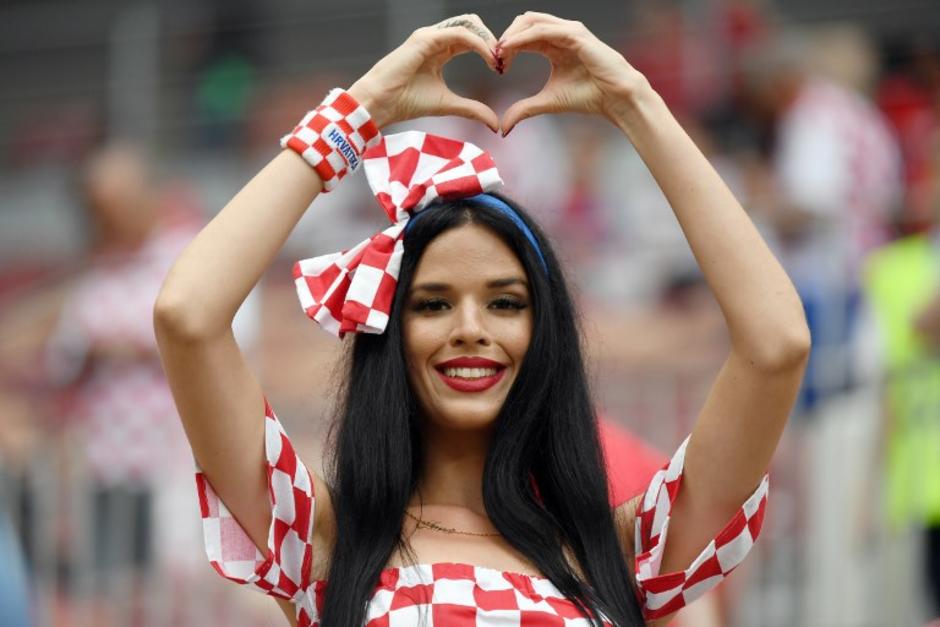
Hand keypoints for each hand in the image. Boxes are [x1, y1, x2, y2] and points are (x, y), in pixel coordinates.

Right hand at [348, 15, 499, 131]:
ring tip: (497, 60)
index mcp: (439, 51)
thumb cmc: (406, 102)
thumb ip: (472, 110)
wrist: (381, 103)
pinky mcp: (426, 38)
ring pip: (468, 25)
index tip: (501, 69)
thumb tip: (495, 125)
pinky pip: (460, 34)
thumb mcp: (448, 105)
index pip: (471, 39)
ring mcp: (430, 36)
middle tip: (503, 62)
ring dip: (488, 40)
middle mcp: (435, 39)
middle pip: (473, 26)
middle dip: (492, 40)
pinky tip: (489, 59)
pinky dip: (478, 44)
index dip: (489, 50)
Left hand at [497, 12, 648, 134]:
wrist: (615, 98)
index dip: (506, 47)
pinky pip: (543, 29)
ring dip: (511, 35)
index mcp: (553, 44)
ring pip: (531, 20)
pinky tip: (510, 49)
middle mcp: (560, 33)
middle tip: (493, 57)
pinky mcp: (576, 34)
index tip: (495, 66)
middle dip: (505, 36)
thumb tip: (503, 128)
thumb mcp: (548, 102)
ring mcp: (569, 31)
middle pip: (524, 22)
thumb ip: (524, 109)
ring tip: (498, 52)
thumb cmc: (588, 97)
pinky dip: (524, 37)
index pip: (523, 35)